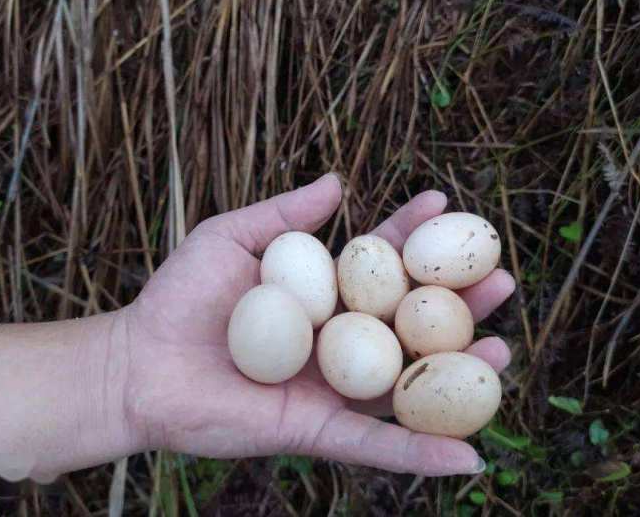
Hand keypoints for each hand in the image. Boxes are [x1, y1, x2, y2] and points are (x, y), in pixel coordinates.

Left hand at [121, 174, 514, 475]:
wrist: (137, 364)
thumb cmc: (179, 298)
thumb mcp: (232, 238)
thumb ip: (285, 214)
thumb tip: (337, 180)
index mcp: (319, 296)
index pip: (378, 262)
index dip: (413, 235)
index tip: (448, 204)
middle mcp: (333, 342)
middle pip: (407, 322)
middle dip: (456, 303)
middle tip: (500, 278)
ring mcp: (328, 389)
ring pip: (405, 384)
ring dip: (458, 374)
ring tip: (503, 348)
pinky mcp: (313, 431)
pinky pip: (373, 445)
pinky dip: (420, 455)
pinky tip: (469, 459)